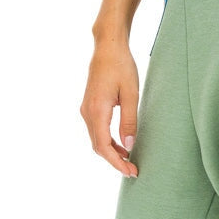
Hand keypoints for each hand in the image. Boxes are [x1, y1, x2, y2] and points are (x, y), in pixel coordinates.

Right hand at [80, 41, 139, 176]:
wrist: (107, 47)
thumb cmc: (121, 67)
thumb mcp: (131, 94)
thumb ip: (129, 121)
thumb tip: (129, 146)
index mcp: (97, 111)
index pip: (104, 146)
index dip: (116, 162)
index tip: (130, 171)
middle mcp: (87, 112)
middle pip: (97, 146)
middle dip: (114, 161)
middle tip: (132, 171)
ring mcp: (86, 109)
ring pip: (96, 139)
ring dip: (110, 152)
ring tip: (128, 160)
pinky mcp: (89, 105)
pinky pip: (96, 130)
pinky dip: (107, 141)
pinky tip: (120, 144)